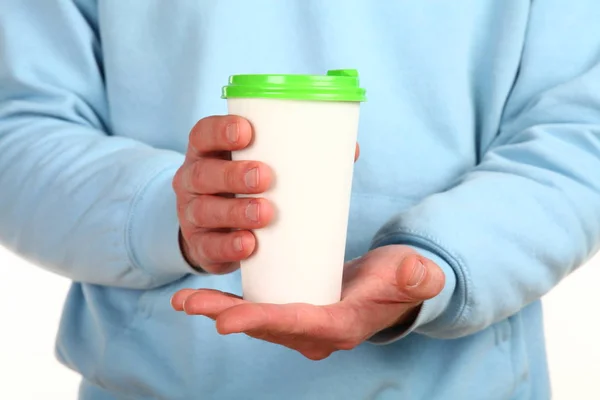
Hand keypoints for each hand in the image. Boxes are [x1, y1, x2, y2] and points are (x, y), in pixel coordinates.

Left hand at [171, 245, 444, 359]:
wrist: (396, 287)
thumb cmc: (403, 280)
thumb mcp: (413, 275)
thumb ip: (417, 275)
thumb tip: (413, 271)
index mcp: (341, 326)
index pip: (297, 325)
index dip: (262, 321)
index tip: (226, 319)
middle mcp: (317, 333)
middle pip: (266, 326)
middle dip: (227, 315)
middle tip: (190, 302)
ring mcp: (303, 325)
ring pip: (256, 320)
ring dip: (220, 311)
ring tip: (184, 299)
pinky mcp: (295, 310)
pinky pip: (259, 310)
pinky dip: (231, 305)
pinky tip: (203, 296)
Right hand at [173, 115, 359, 273]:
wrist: (219, 230)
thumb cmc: (248, 188)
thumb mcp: (262, 166)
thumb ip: (298, 156)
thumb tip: (350, 149)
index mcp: (208, 152)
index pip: (203, 134)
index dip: (220, 130)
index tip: (247, 131)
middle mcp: (193, 179)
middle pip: (203, 173)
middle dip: (232, 174)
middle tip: (265, 177)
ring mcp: (191, 214)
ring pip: (205, 210)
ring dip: (235, 212)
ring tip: (265, 214)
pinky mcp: (200, 245)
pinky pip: (209, 246)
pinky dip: (229, 246)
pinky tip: (249, 245)